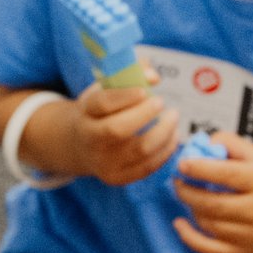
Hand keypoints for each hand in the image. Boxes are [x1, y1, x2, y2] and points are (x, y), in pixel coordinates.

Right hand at [65, 80, 179, 184]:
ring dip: (164, 131)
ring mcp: (103, 162)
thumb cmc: (100, 111)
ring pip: (140, 149)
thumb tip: (153, 76)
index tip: (145, 90)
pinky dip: (165, 150)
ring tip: (173, 117)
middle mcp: (90, 139)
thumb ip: (130, 74)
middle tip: (161, 102)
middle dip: (145, 114)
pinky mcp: (116, 177)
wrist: (80, 146)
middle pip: (118, 130)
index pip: (102, 104)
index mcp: (85, 113)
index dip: (125, 96)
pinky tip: (172, 136)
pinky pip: (147, 167)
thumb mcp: (105, 89)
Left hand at [172, 134, 252, 252]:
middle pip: (214, 204)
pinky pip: (210, 249)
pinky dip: (189, 237)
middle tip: (178, 181)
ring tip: (191, 196)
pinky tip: (179, 223)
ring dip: (192, 208)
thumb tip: (198, 147)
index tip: (182, 164)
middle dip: (188, 191)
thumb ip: (229, 144)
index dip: (200, 169)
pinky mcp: (246, 252)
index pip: (227, 175)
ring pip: (209, 224)